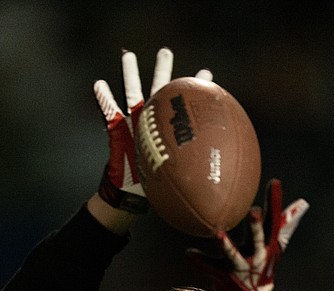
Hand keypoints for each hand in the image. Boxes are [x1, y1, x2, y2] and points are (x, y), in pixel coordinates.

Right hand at [93, 48, 212, 213]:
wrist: (133, 196)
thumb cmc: (159, 188)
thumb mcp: (183, 181)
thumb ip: (201, 177)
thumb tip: (234, 193)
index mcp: (170, 129)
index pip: (185, 105)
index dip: (196, 90)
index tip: (207, 75)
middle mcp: (153, 122)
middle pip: (158, 90)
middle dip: (162, 70)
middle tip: (165, 52)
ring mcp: (134, 125)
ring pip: (132, 93)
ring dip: (130, 74)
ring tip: (129, 56)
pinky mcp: (117, 132)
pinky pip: (109, 113)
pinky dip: (104, 99)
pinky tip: (100, 84)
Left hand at [187, 179, 309, 290]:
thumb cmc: (264, 266)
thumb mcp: (276, 245)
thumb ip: (287, 224)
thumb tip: (302, 204)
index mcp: (268, 245)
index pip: (274, 220)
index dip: (274, 202)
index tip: (274, 182)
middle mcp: (256, 256)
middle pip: (258, 239)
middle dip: (256, 227)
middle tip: (255, 211)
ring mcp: (240, 268)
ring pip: (233, 255)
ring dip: (227, 245)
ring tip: (218, 232)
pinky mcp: (225, 277)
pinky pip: (210, 268)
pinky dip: (199, 261)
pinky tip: (189, 253)